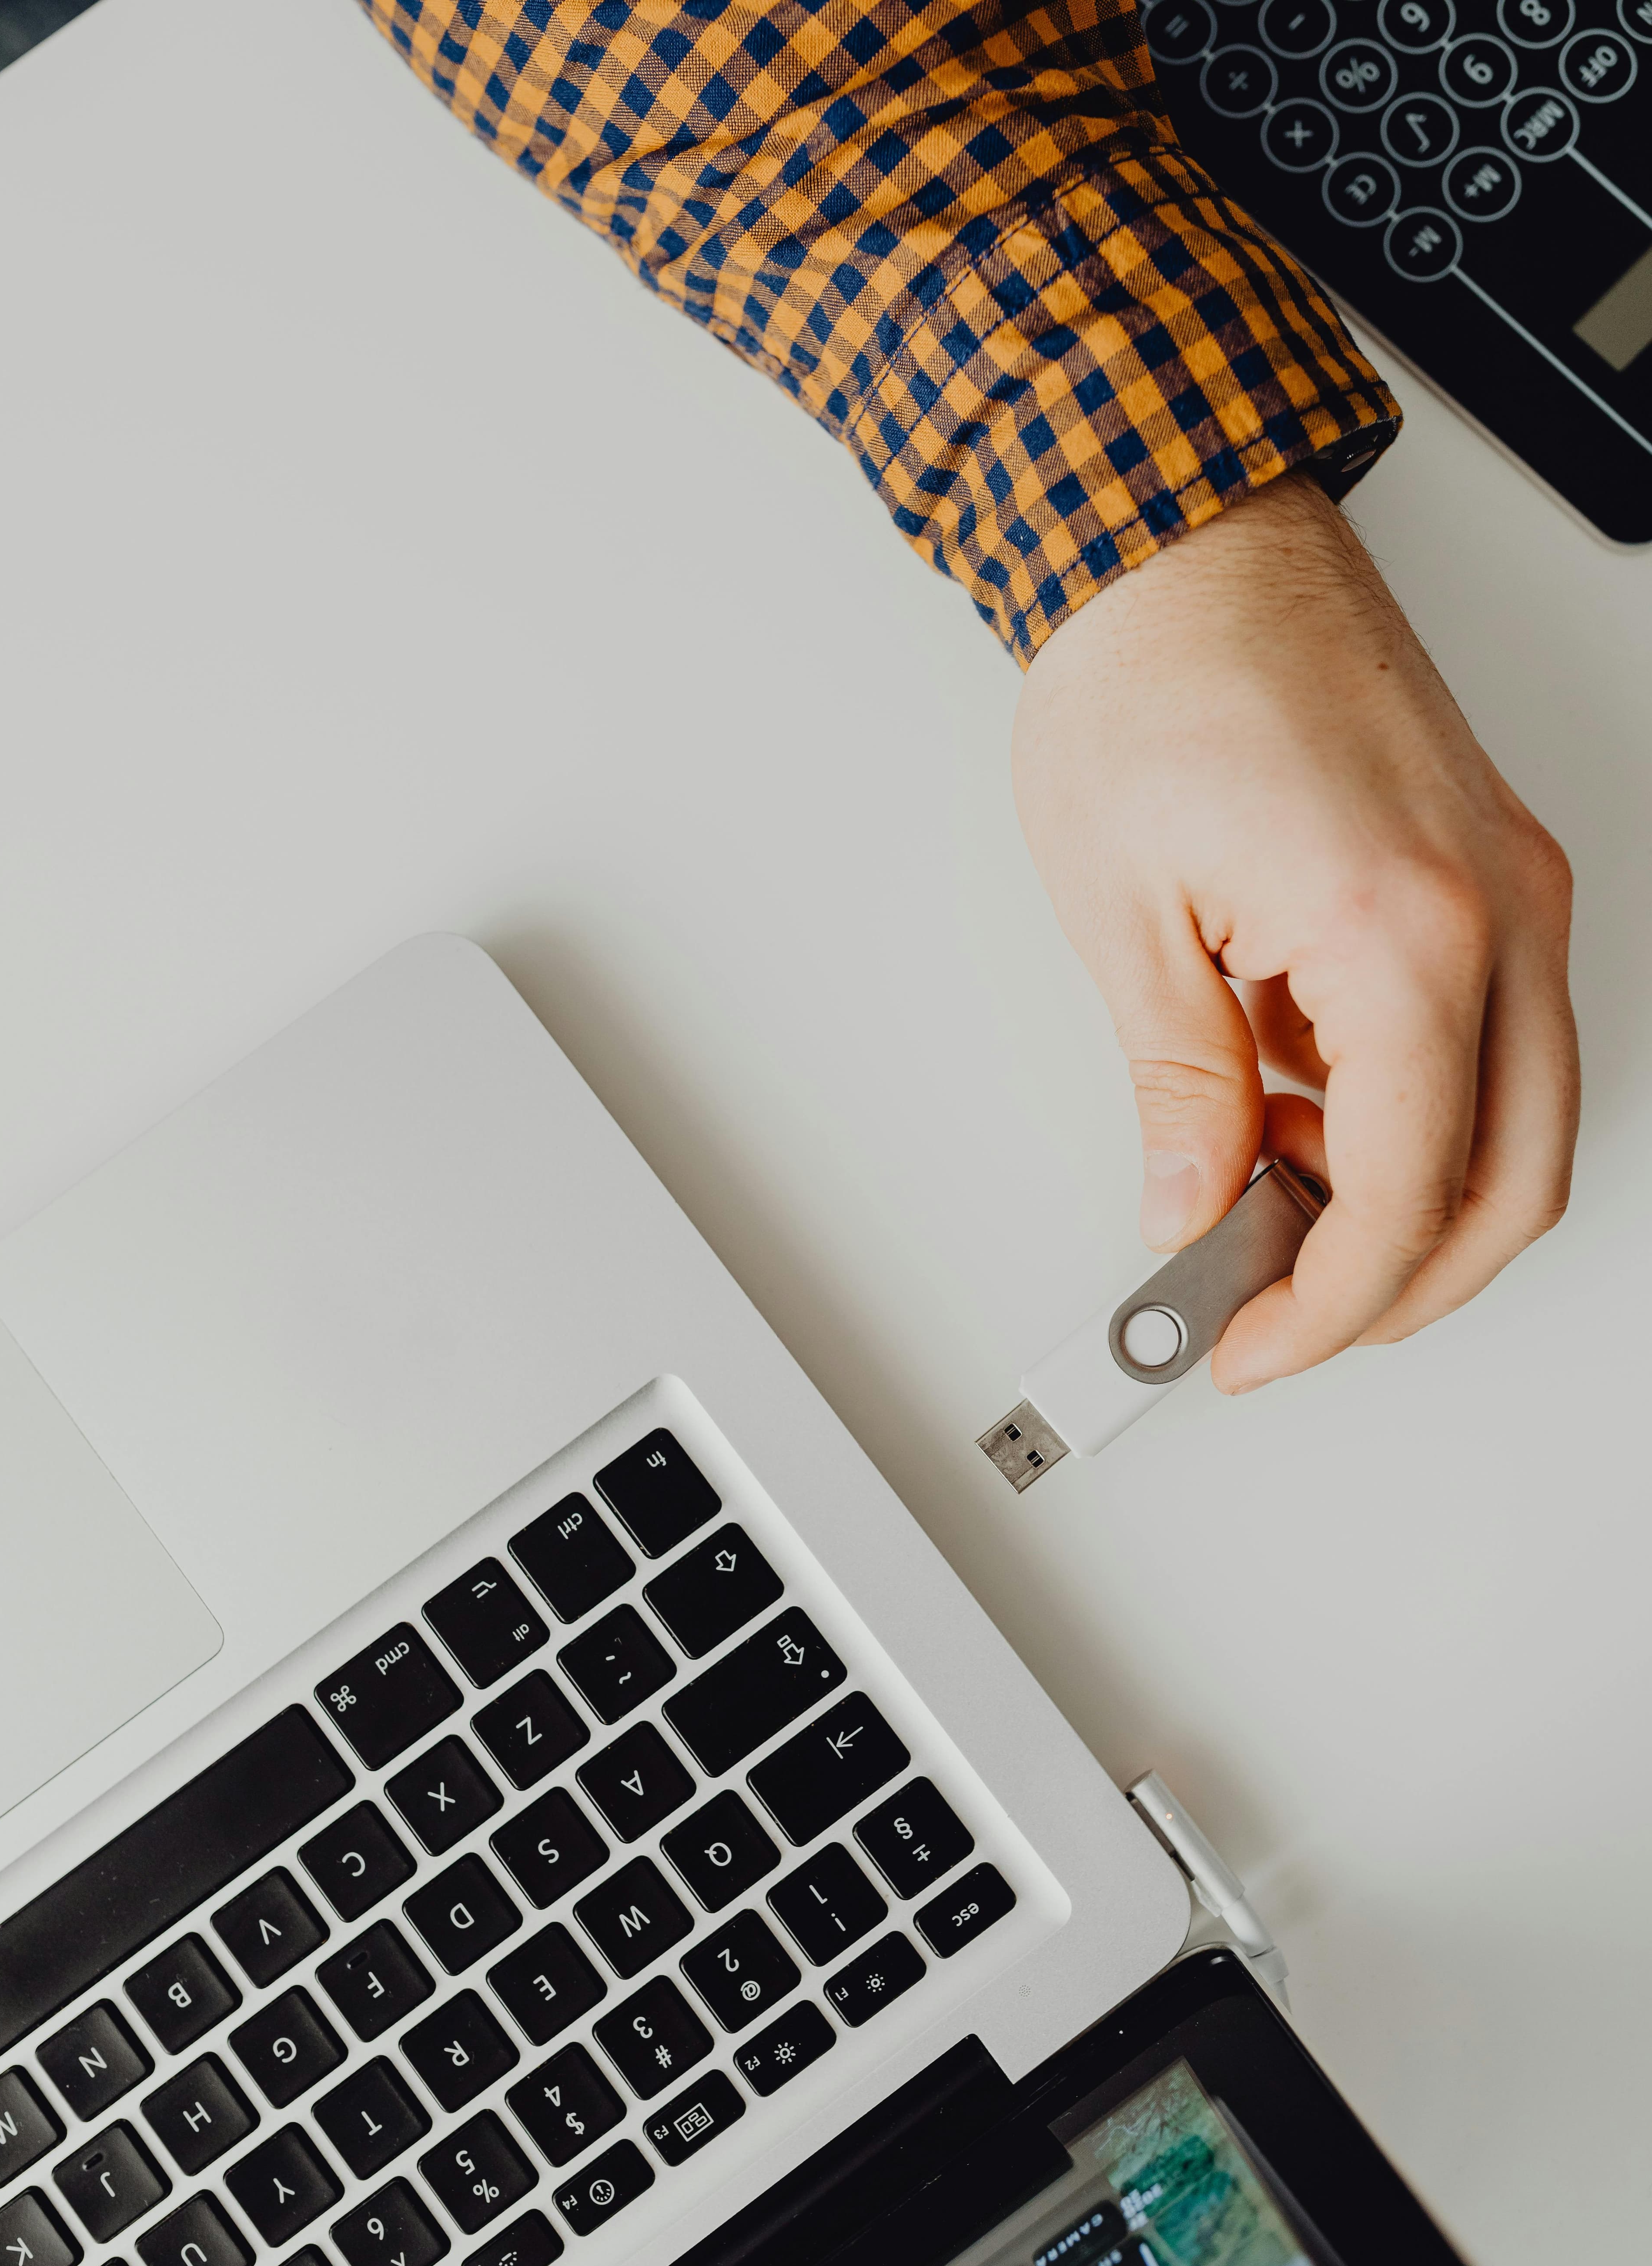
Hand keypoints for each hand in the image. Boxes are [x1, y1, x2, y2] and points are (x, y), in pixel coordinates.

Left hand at [1010, 468, 1577, 1392]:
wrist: (1183, 536)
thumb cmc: (1150, 677)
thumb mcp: (1127, 918)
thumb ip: (1182, 1089)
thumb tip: (1194, 1206)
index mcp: (1404, 930)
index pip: (1405, 1195)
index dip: (1329, 1306)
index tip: (1252, 1345)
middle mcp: (1494, 909)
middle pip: (1511, 1181)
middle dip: (1401, 1285)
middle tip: (1280, 1317)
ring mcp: (1510, 886)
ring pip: (1523, 1118)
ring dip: (1413, 1197)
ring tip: (1269, 1198)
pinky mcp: (1491, 868)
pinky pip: (1495, 1038)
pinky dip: (1415, 1110)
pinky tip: (1304, 1108)